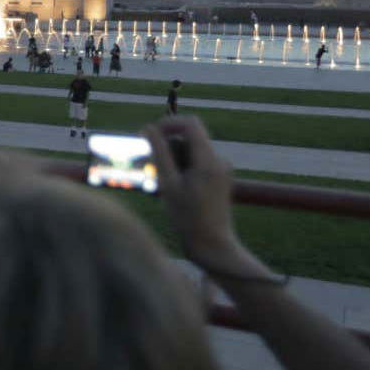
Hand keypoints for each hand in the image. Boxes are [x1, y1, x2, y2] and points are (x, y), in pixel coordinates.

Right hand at [143, 116, 263, 274]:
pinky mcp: (220, 180)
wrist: (212, 246)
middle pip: (190, 139)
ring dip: (173, 161)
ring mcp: (221, 170)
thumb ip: (159, 153)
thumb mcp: (168, 184)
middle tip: (150, 167)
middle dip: (168, 147)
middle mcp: (219, 160)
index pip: (190, 124)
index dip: (168, 124)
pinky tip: (173, 192)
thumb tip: (148, 128)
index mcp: (208, 159)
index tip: (150, 136)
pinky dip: (182, 171)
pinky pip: (197, 165)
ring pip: (192, 153)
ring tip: (161, 185)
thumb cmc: (188, 218)